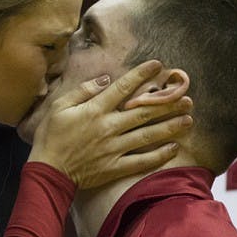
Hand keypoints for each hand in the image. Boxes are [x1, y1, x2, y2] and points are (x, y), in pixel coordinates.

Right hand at [27, 60, 192, 187]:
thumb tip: (104, 79)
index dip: (141, 74)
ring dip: (170, 126)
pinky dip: (159, 155)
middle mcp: (108, 127)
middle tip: (187, 97)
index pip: (123, 87)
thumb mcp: (60, 106)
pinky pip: (142, 161)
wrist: (48, 171)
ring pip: (148, 135)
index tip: (158, 65)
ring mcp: (114, 149)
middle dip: (167, 103)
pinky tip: (174, 147)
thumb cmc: (51, 136)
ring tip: (188, 119)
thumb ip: (83, 90)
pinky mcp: (115, 167)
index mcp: (95, 110)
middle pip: (144, 112)